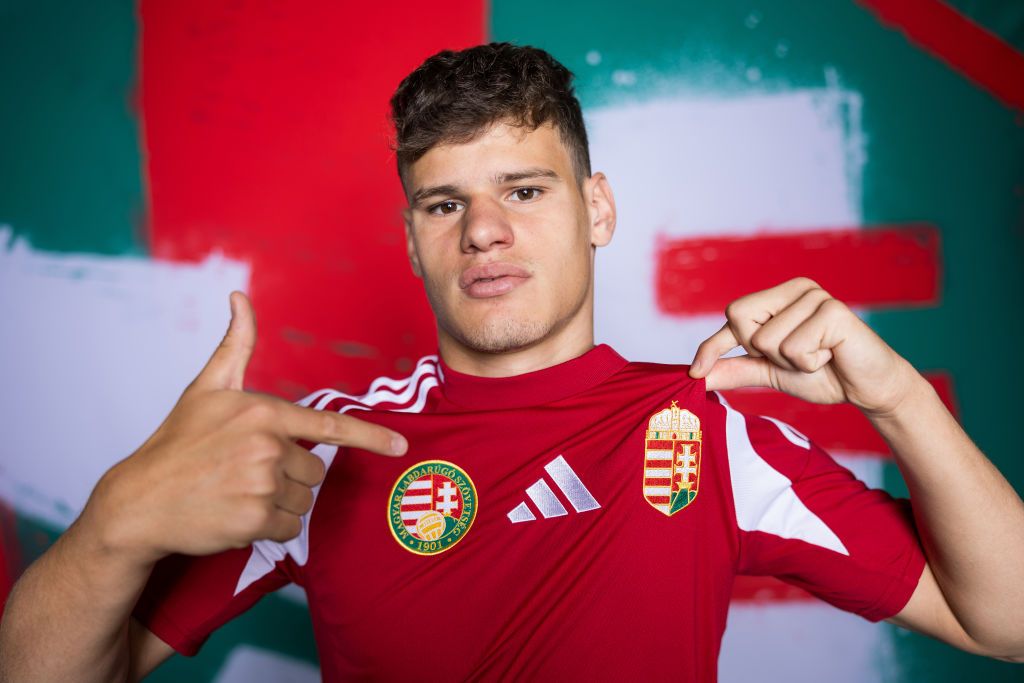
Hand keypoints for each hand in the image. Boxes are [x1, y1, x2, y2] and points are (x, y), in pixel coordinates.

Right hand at [84, 291, 407, 562]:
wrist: (137, 502)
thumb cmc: (177, 442)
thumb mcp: (205, 388)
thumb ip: (235, 345)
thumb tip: (240, 296)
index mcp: (263, 412)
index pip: (330, 426)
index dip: (371, 437)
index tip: (402, 446)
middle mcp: (267, 447)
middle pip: (314, 471)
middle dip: (289, 475)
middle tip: (245, 473)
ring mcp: (261, 485)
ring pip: (303, 501)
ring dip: (278, 503)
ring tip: (236, 492)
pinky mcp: (254, 521)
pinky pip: (289, 529)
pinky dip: (270, 528)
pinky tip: (236, 515)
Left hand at [688, 277, 918, 415]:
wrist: (868, 389)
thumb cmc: (822, 375)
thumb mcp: (771, 372)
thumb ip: (736, 368)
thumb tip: (696, 375)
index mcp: (779, 296)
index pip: (733, 315)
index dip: (712, 345)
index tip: (695, 371)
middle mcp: (796, 288)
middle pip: (741, 320)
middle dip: (763, 352)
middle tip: (798, 357)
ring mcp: (814, 295)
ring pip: (767, 340)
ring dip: (792, 362)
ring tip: (820, 356)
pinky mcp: (833, 310)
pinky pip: (794, 347)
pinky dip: (810, 363)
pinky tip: (832, 355)